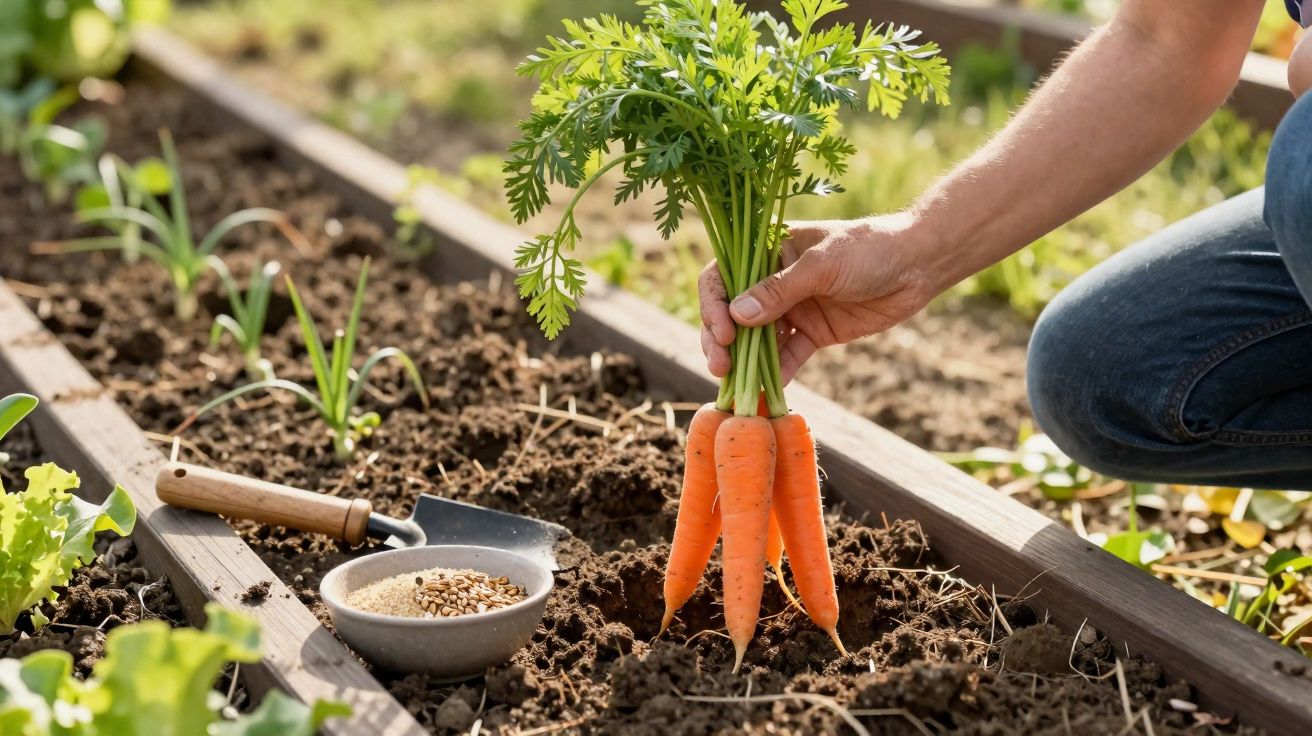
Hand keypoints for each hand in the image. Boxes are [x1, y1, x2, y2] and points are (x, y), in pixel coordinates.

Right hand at [700, 213, 937, 382]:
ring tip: (738, 385)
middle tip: (721, 366)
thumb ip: (780, 290)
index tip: (725, 331)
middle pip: (732, 313)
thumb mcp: (822, 265)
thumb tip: (737, 315)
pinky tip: (770, 389)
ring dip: (745, 361)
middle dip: (722, 340)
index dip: (714, 304)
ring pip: (756, 339)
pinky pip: (788, 355)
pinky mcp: (813, 333)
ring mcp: (793, 308)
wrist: (918, 265)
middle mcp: (773, 281)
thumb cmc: (869, 249)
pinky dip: (777, 372)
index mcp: (767, 251)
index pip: (723, 276)